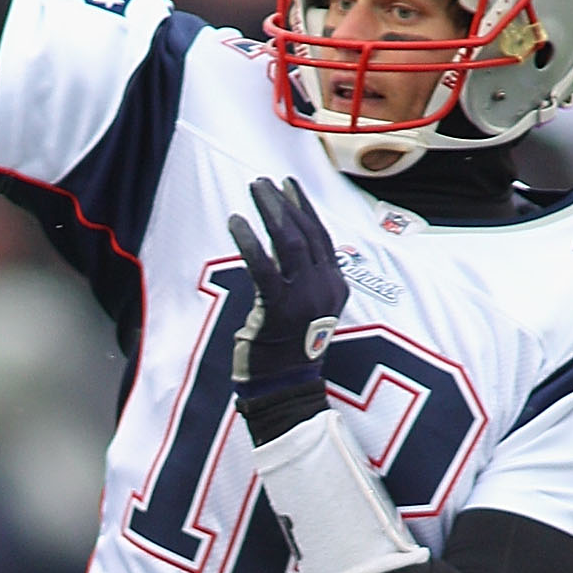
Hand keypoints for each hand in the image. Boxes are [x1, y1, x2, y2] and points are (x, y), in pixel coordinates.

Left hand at [229, 176, 348, 405]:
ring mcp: (305, 300)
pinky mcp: (279, 310)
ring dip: (271, 212)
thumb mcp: (301, 308)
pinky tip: (237, 221)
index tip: (288, 186)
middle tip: (264, 182)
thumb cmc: (284, 349)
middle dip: (285, 203)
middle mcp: (326, 290)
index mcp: (336, 288)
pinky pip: (265, 268)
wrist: (282, 390)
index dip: (305, 209)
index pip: (322, 238)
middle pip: (308, 234)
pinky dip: (250, 241)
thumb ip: (297, 277)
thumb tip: (278, 241)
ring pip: (291, 243)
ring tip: (254, 189)